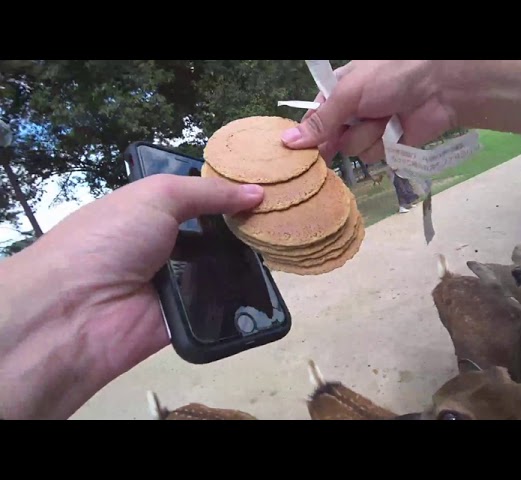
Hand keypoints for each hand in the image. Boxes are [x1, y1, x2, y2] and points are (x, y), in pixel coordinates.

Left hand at [0, 174, 262, 418]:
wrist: (79, 310)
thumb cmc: (112, 238)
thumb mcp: (157, 196)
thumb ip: (208, 192)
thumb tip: (258, 192)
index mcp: (149, 212)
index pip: (197, 199)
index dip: (229, 194)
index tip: (267, 190)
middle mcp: (163, 246)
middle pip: (214, 235)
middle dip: (244, 227)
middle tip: (283, 220)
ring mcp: (176, 283)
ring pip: (222, 269)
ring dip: (247, 260)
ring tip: (284, 246)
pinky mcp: (188, 316)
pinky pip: (221, 303)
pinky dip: (240, 295)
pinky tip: (269, 283)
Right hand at [280, 60, 456, 163]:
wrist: (441, 86)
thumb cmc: (391, 77)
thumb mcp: (350, 93)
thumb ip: (321, 121)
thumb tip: (287, 142)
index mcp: (339, 92)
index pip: (314, 119)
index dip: (309, 135)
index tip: (300, 151)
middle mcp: (352, 112)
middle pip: (331, 139)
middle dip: (341, 136)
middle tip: (351, 128)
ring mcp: (371, 130)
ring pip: (353, 149)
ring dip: (367, 136)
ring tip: (384, 119)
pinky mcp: (389, 146)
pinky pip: (373, 156)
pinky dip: (384, 144)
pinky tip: (395, 130)